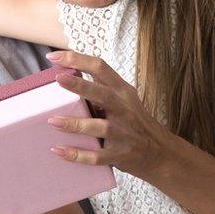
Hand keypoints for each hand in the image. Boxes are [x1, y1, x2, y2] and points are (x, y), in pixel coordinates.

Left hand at [44, 50, 170, 178]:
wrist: (161, 153)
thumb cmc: (135, 122)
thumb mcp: (124, 100)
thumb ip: (102, 88)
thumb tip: (70, 74)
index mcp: (123, 92)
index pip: (101, 68)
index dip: (78, 59)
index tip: (55, 56)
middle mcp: (125, 109)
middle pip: (103, 94)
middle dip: (80, 86)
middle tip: (58, 78)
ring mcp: (124, 133)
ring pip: (100, 127)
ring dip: (76, 124)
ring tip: (53, 120)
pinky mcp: (120, 155)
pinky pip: (97, 156)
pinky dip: (77, 154)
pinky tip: (59, 150)